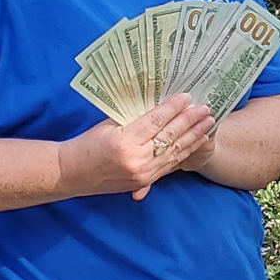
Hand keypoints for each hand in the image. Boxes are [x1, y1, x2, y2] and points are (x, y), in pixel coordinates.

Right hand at [60, 94, 215, 201]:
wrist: (71, 174)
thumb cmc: (86, 145)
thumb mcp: (107, 126)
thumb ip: (133, 118)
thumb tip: (159, 108)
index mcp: (124, 141)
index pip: (155, 121)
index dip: (173, 108)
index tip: (187, 97)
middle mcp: (135, 159)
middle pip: (169, 136)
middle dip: (190, 121)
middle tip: (205, 108)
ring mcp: (141, 173)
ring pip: (174, 152)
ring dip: (193, 136)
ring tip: (208, 123)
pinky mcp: (143, 182)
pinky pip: (169, 165)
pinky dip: (184, 152)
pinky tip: (195, 143)